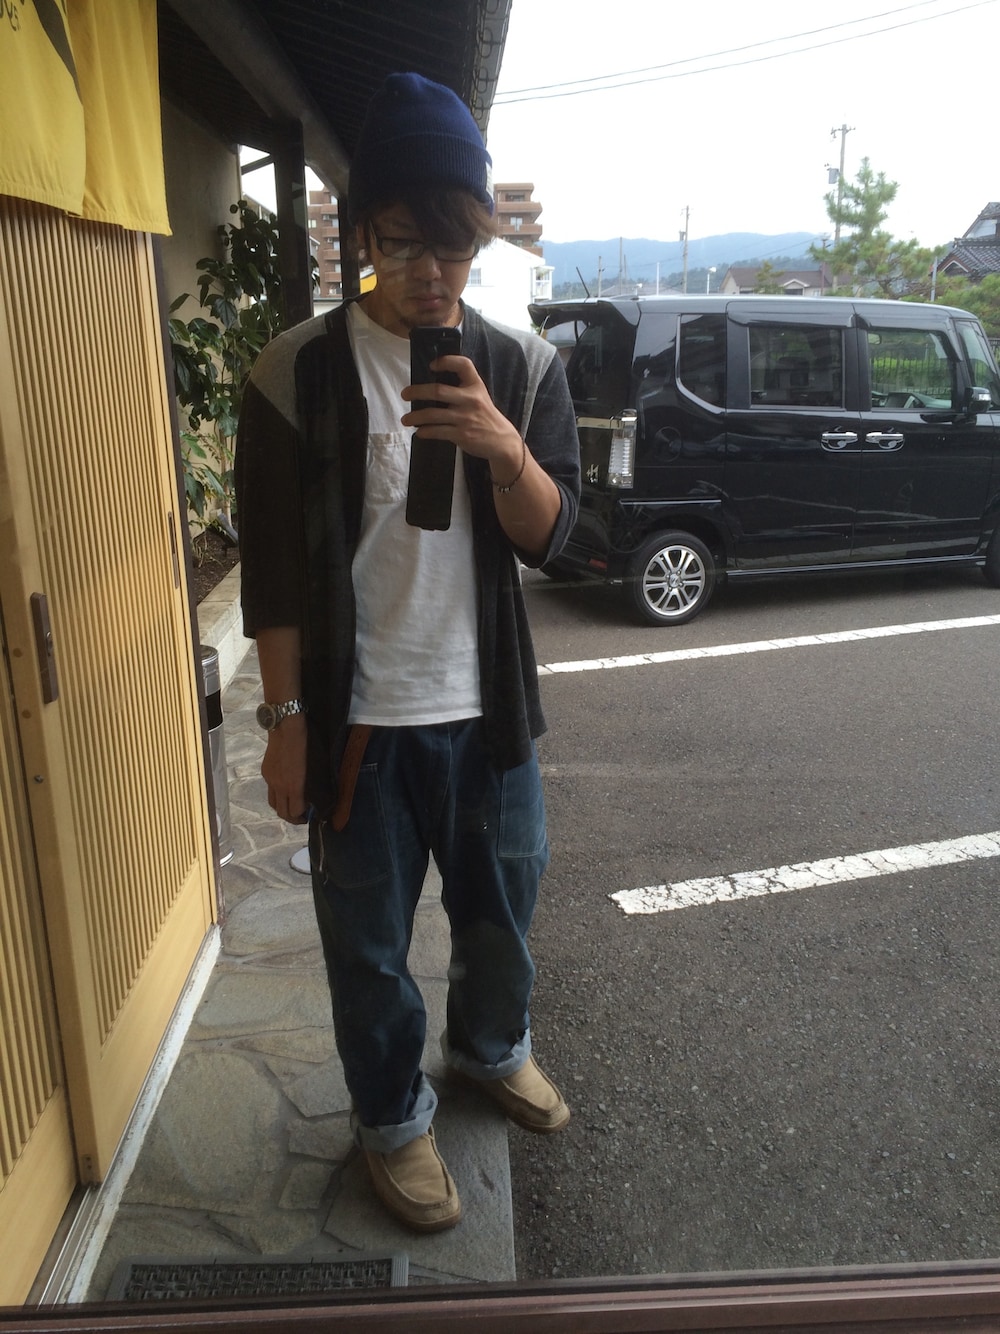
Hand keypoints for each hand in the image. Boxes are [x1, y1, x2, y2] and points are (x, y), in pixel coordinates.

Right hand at [260, 714, 308, 823]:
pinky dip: (277, 795)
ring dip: (282, 808)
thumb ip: (310, 784)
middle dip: (292, 819)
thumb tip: (310, 796)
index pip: (294, 812)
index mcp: (294, 786)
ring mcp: (270, 779)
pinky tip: (284, 789)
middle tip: (301, 817)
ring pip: (273, 803)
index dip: (301, 818)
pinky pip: (270, 790)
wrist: (285, 726)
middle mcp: (279, 786)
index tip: (309, 816)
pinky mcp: (265, 772)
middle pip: (281, 812)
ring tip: (291, 806)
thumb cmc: (305, 743)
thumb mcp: (313, 765)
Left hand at [401, 354, 522, 477]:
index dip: (446, 361)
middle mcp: (470, 399)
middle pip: (438, 391)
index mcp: (475, 386)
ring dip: (415, 417)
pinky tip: (420, 432)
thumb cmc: (485, 416)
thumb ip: (462, 388)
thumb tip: (432, 386)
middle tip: (404, 394)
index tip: (432, 365)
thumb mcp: (480, 395)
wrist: (502, 440)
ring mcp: (465, 418)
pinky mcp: (462, 435)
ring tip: (405, 419)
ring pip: (433, 415)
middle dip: (417, 392)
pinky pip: (438, 432)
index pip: (463, 365)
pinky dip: (425, 432)